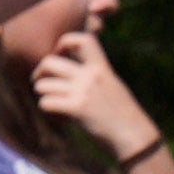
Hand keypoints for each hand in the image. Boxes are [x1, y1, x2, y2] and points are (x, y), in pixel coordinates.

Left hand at [30, 31, 158, 158]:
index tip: (60, 56)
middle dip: (39, 73)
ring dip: (44, 96)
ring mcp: (83, 91)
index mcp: (101, 67)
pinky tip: (60, 117)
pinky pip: (45, 103)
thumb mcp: (110, 84)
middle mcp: (91, 76)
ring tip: (55, 104)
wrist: (134, 134)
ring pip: (42, 86)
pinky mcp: (77, 109)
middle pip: (48, 62)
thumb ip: (91, 74)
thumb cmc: (120, 112)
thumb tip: (67, 68)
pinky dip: (47, 111)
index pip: (82, 39)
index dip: (63, 43)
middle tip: (42, 84)